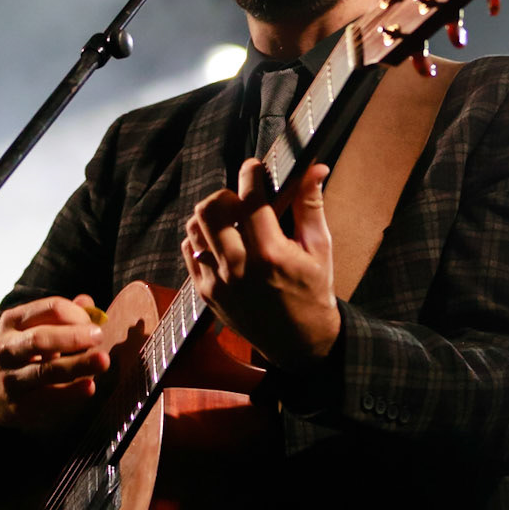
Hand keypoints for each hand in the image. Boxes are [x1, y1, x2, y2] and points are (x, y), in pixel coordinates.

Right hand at [0, 294, 108, 432]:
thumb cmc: (8, 356)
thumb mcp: (24, 328)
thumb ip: (57, 316)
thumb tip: (88, 303)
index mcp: (13, 322)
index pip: (49, 309)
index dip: (76, 314)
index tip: (94, 323)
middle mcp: (8, 349)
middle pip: (41, 338)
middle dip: (74, 336)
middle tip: (98, 336)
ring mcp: (12, 378)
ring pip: (45, 371)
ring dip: (77, 365)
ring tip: (101, 360)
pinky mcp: (19, 406)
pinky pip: (47, 399)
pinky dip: (70, 393)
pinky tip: (88, 387)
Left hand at [182, 160, 339, 370]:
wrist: (298, 342)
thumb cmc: (313, 292)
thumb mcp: (320, 249)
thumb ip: (311, 205)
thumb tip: (315, 167)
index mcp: (271, 254)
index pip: (250, 199)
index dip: (251, 174)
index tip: (254, 167)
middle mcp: (239, 268)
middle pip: (210, 209)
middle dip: (226, 195)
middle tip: (242, 201)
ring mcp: (218, 282)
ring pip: (193, 228)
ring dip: (211, 217)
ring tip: (231, 222)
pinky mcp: (205, 292)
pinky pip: (188, 251)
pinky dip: (202, 240)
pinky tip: (223, 243)